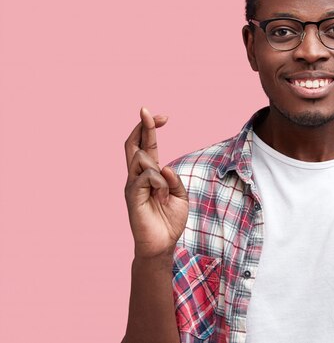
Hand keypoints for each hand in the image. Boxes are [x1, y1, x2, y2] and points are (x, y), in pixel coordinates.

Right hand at [124, 107, 188, 258]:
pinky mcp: (131, 195)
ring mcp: (132, 185)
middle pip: (133, 144)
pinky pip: (146, 176)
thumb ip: (174, 179)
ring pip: (141, 158)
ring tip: (165, 193)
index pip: (146, 145)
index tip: (162, 116)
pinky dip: (159, 183)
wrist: (162, 244)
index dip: (150, 128)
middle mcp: (137, 176)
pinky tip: (162, 198)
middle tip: (148, 112)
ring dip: (159, 171)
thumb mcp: (180, 195)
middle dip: (141, 125)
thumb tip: (164, 167)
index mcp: (150, 174)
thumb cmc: (170, 221)